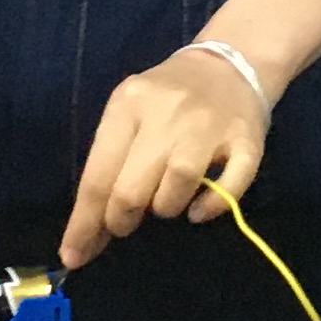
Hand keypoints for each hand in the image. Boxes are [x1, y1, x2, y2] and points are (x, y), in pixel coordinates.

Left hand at [60, 47, 269, 269]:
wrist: (230, 63)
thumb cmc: (167, 97)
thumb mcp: (131, 113)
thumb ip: (111, 162)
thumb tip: (89, 232)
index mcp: (129, 104)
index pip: (98, 175)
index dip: (85, 223)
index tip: (74, 257)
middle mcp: (167, 112)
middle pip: (132, 188)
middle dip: (121, 220)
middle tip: (125, 224)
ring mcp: (209, 125)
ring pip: (176, 185)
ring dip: (165, 208)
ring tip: (165, 203)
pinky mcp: (247, 140)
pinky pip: (230, 186)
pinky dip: (212, 206)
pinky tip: (199, 209)